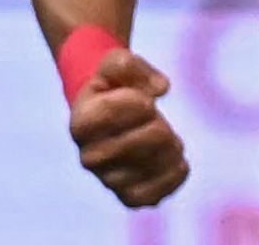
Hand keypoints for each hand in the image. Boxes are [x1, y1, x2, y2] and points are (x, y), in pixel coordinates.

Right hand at [69, 49, 188, 207]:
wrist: (110, 114)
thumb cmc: (114, 85)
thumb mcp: (115, 62)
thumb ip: (131, 65)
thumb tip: (160, 90)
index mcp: (81, 123)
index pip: (117, 111)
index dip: (139, 100)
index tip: (142, 99)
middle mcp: (89, 157)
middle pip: (145, 140)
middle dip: (159, 123)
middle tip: (156, 119)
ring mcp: (108, 179)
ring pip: (153, 167)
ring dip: (170, 147)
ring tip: (168, 138)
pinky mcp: (128, 195)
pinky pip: (153, 195)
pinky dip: (173, 175)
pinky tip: (176, 160)